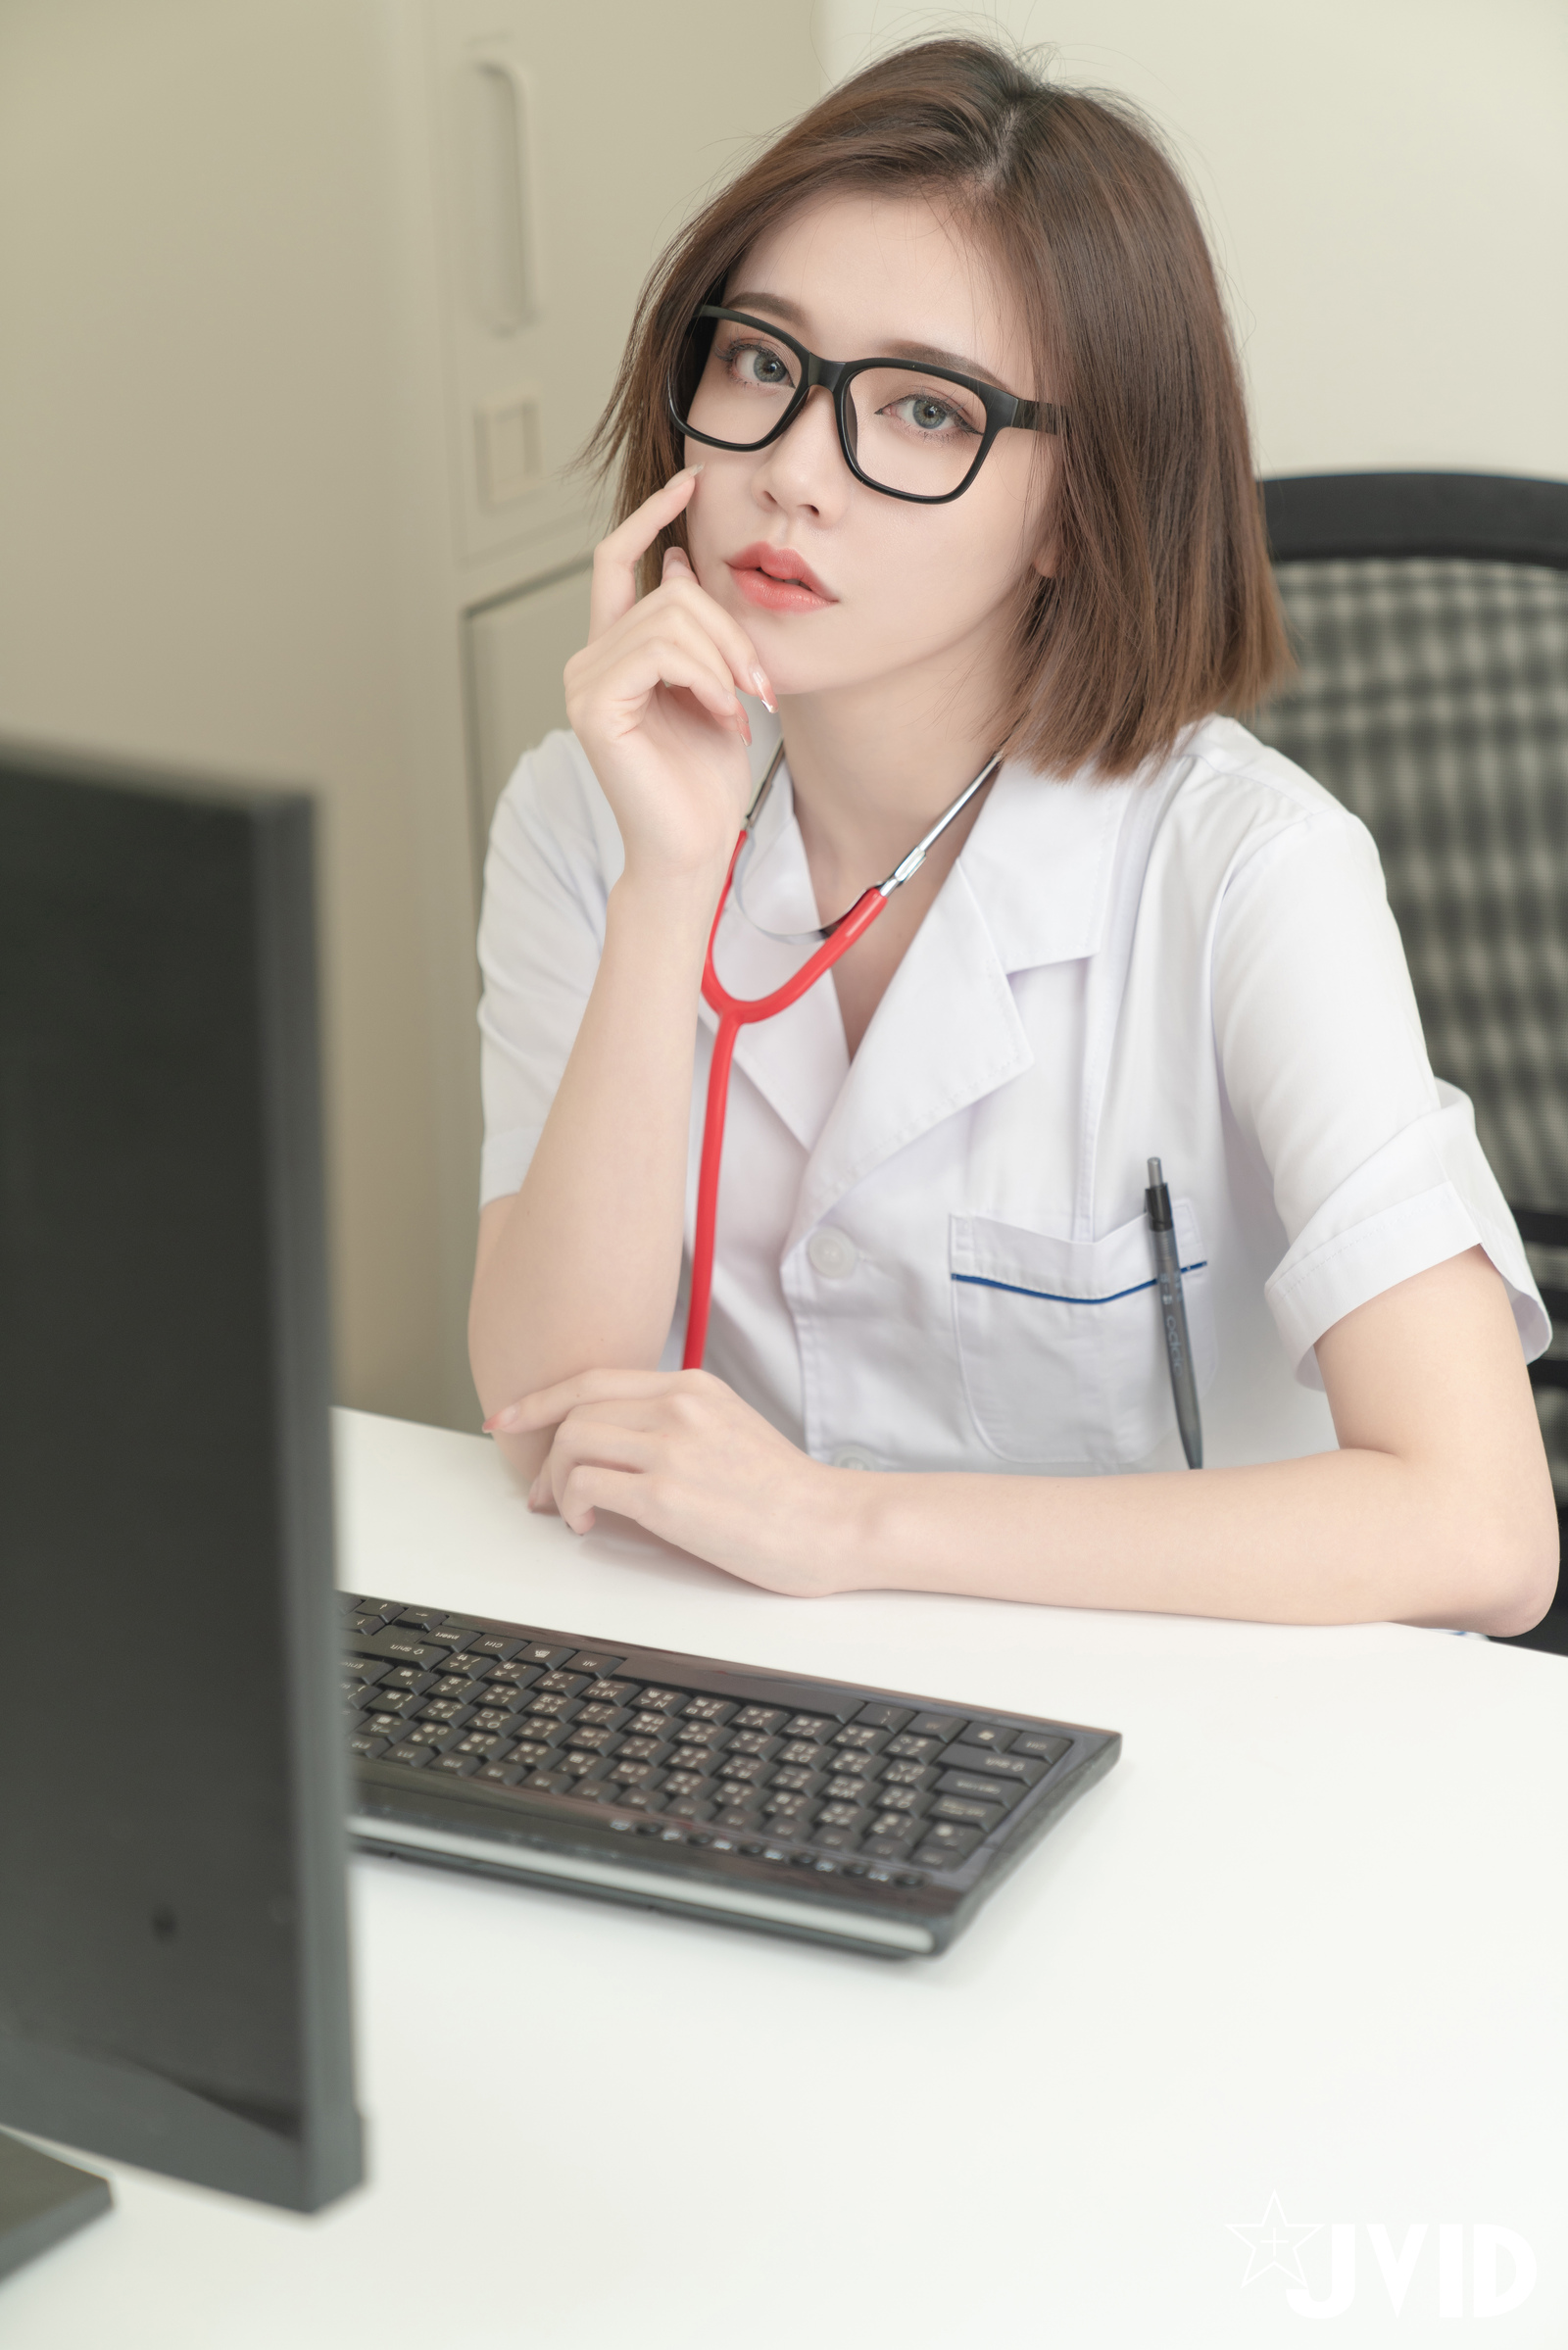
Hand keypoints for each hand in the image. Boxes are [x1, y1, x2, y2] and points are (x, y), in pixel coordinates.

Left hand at [484, 1368, 852, 1596]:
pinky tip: (589, 1526)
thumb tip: (617, 1447)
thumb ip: (677, 1423)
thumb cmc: (786, 1492)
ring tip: (572, 1515)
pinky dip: (572, 1506)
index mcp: (693, 1387)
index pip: (594, 1379)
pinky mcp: (668, 1496)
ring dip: (556, 1484)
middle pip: (575, 1411)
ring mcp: (672, 1447)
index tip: (508, 1416)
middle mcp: (678, 1406)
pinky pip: (586, 1486)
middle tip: (540, 1494)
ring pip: (572, 1443)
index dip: (540, 1398)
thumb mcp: (731, 1429)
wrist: (831, 1524)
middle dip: (543, 1455)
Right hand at [565, 471, 776, 887]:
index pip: (618, 560)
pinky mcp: (595, 706)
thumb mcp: (713, 689)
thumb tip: (679, 562)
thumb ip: (694, 631)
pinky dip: (704, 678)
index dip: (651, 517)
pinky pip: (659, 652)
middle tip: (759, 684)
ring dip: (724, 659)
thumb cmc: (704, 781)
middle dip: (729, 630)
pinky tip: (721, 714)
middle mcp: (589, 660)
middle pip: (668, 592)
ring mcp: (585, 682)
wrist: (693, 849)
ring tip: (743, 706)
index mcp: (614, 652)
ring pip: (669, 618)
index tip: (691, 486)